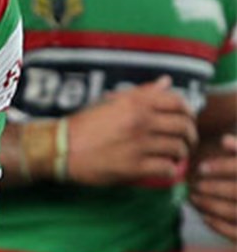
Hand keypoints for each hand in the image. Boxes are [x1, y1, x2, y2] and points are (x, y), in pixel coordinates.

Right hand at [66, 76, 196, 184]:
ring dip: (179, 155)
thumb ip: (142, 93)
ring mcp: (138, 144)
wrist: (60, 147)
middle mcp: (140, 121)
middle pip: (184, 127)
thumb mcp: (111, 102)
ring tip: (172, 157)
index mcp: (134, 103)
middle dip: (189, 136)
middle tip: (184, 142)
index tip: (186, 120)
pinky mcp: (134, 167)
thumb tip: (166, 81)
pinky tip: (161, 168)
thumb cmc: (84, 124)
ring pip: (178, 149)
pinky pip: (167, 169)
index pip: (178, 103)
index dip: (188, 112)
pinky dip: (169, 170)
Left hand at [190, 133, 236, 241]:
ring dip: (211, 205)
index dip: (223, 167)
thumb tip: (223, 140)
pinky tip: (204, 217)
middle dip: (214, 188)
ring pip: (235, 212)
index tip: (200, 167)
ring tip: (193, 197)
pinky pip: (236, 234)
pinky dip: (219, 226)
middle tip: (194, 184)